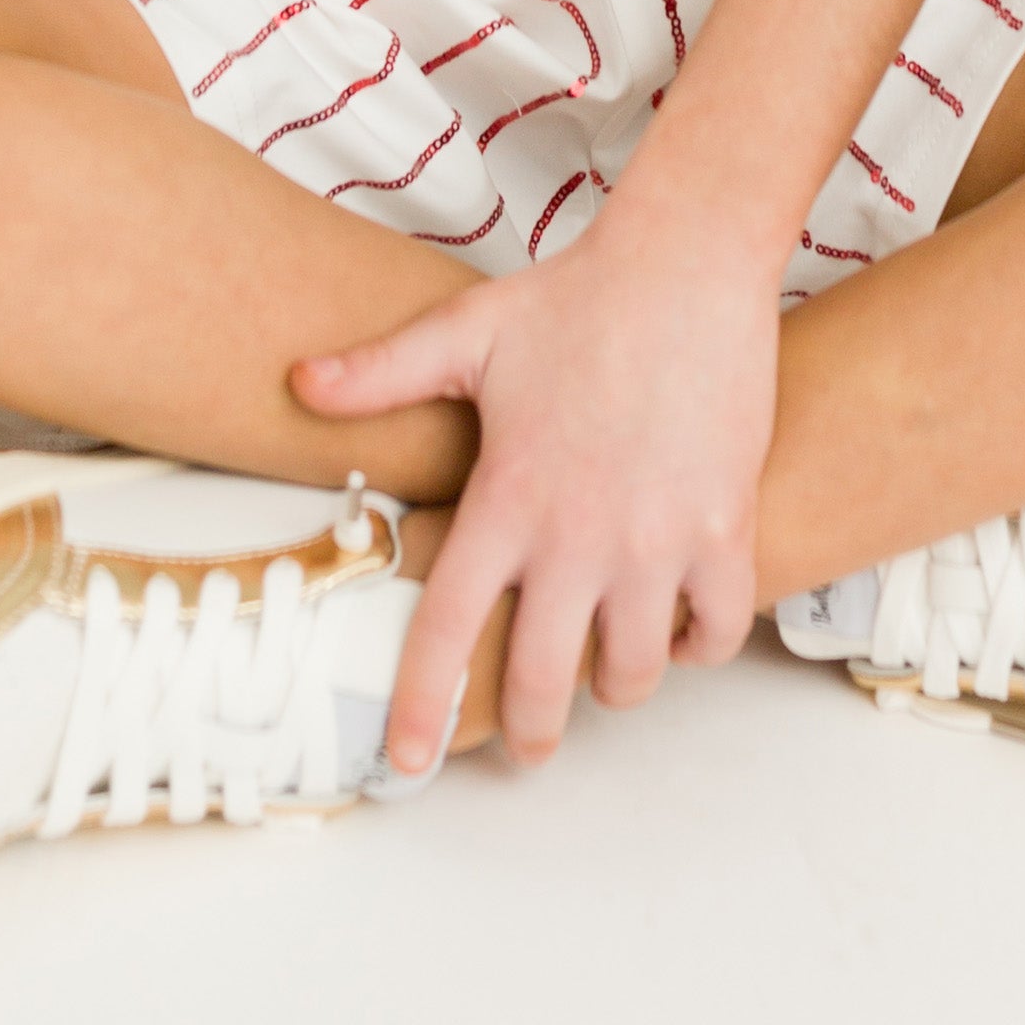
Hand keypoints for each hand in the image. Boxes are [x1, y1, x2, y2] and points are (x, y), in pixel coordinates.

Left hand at [293, 204, 779, 770]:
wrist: (686, 264)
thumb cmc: (577, 297)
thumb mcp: (467, 333)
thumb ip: (382, 372)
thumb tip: (300, 383)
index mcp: (507, 496)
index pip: (447, 626)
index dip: (422, 704)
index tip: (408, 760)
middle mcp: (578, 534)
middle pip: (544, 680)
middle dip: (529, 734)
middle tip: (524, 748)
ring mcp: (656, 538)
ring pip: (633, 672)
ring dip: (615, 688)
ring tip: (605, 671)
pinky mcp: (724, 528)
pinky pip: (713, 629)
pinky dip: (695, 645)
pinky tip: (677, 626)